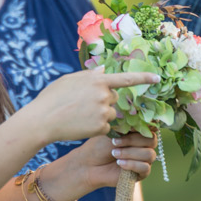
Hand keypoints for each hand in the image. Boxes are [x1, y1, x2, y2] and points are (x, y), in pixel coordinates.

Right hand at [22, 68, 160, 145]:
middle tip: (84, 105)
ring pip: (111, 114)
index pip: (126, 79)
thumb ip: (89, 76)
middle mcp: (104, 94)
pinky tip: (81, 126)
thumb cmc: (52, 98)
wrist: (42, 120)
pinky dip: (96, 128)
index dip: (144, 78)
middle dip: (104, 102)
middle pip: (115, 99)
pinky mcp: (101, 127)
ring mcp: (104, 112)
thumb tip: (103, 71)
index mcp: (97, 80)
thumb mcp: (69, 80)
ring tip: (79, 116)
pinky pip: (106, 128)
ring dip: (100, 116)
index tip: (157, 78)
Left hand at [43, 133, 157, 200]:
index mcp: (138, 133)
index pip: (151, 128)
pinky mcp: (141, 173)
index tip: (127, 129)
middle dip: (133, 141)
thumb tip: (139, 120)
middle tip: (115, 142)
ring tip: (114, 154)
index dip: (142, 128)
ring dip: (130, 153)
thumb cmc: (98, 146)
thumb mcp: (112, 131)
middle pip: (152, 141)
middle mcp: (143, 146)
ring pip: (149, 154)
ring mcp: (143, 160)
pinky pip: (145, 168)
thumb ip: (126, 126)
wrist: (89, 165)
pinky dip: (132, 164)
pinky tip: (119, 164)